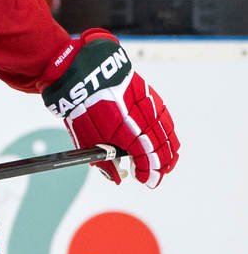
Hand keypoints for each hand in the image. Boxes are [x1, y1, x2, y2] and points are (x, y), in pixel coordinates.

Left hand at [41, 30, 178, 187]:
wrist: (85, 73)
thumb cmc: (83, 106)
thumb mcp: (87, 139)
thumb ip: (104, 160)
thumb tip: (115, 177)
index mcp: (128, 134)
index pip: (146, 159)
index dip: (149, 173)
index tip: (146, 181)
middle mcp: (143, 121)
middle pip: (161, 148)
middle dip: (162, 164)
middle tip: (158, 174)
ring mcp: (149, 106)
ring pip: (167, 132)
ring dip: (169, 148)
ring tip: (167, 161)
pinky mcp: (150, 95)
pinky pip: (165, 116)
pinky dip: (167, 130)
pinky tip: (166, 137)